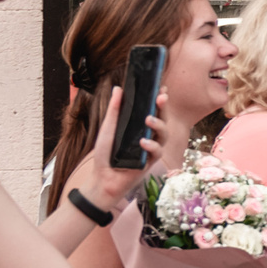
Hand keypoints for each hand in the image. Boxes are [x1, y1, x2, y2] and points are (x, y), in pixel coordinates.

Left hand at [81, 85, 167, 210]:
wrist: (102, 179)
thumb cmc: (105, 155)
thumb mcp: (108, 129)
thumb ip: (115, 110)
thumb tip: (119, 88)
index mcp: (139, 127)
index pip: (153, 110)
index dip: (160, 100)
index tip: (162, 88)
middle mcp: (148, 136)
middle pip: (163, 119)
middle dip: (164, 108)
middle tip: (161, 97)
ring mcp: (151, 149)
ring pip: (164, 134)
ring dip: (159, 125)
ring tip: (148, 120)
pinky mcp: (150, 162)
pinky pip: (157, 151)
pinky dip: (151, 146)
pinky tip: (143, 142)